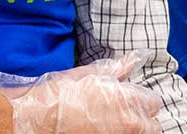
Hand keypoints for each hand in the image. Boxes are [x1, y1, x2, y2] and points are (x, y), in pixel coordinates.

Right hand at [0, 52, 160, 133]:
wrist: (33, 120)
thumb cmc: (58, 95)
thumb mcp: (89, 75)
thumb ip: (118, 68)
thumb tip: (135, 58)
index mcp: (129, 101)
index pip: (154, 103)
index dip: (141, 101)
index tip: (129, 102)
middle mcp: (129, 124)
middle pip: (152, 127)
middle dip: (141, 121)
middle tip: (121, 117)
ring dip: (131, 130)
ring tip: (109, 125)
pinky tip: (99, 130)